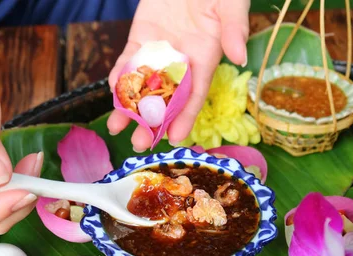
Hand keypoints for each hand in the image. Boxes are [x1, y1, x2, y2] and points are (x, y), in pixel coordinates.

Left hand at [108, 0, 249, 150]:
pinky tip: (112, 90)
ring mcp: (159, 50)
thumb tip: (240, 57)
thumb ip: (234, 29)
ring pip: (143, 84)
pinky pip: (129, 59)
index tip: (175, 139)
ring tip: (116, 127)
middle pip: (165, 98)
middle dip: (151, 122)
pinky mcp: (141, 37)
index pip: (195, 95)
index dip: (185, 118)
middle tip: (139, 144)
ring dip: (129, 106)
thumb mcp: (231, 4)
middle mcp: (181, 61)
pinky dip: (120, 74)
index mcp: (205, 59)